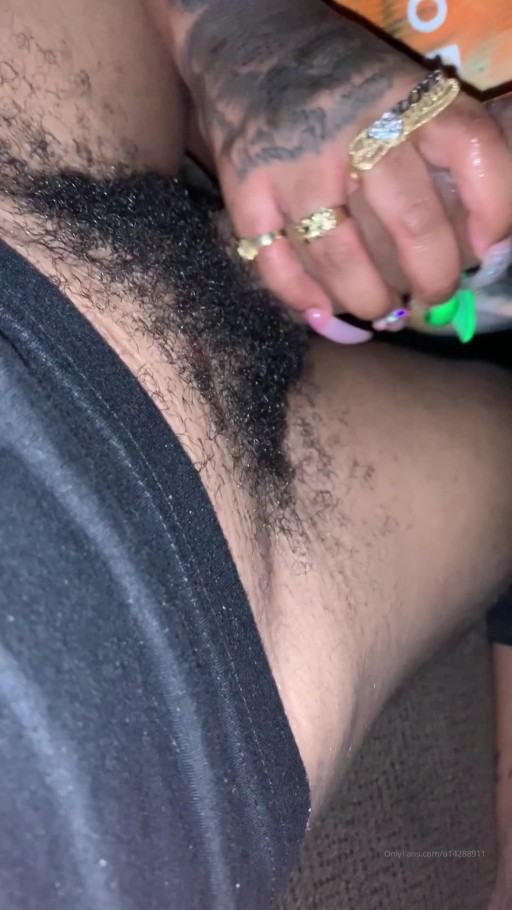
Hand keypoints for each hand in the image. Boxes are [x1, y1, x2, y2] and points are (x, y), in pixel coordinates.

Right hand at [150, 0, 511, 325]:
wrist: (251, 48)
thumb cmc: (345, 88)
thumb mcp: (405, 93)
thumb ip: (443, 153)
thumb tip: (478, 245)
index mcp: (407, 98)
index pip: (474, 149)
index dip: (493, 209)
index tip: (487, 250)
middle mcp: (356, 128)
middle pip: (413, 221)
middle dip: (433, 278)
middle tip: (433, 297)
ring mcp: (296, 162)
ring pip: (341, 256)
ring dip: (369, 300)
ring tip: (381, 310)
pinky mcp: (246, 187)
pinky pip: (276, 263)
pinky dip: (303, 297)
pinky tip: (322, 309)